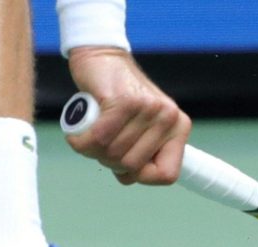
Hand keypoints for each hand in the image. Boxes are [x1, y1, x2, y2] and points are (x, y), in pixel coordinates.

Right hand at [65, 47, 190, 184]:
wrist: (103, 57)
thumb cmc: (118, 97)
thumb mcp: (141, 126)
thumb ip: (142, 151)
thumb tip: (131, 177)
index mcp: (178, 127)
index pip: (167, 174)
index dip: (140, 177)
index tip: (125, 167)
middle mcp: (168, 117)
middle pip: (132, 166)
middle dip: (109, 162)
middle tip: (100, 145)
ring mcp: (147, 108)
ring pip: (113, 153)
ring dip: (93, 150)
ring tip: (90, 134)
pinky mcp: (123, 101)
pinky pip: (98, 139)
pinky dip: (82, 141)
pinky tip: (78, 133)